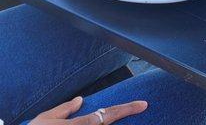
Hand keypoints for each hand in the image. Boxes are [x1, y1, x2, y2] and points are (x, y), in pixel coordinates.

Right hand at [29, 96, 147, 124]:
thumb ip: (65, 109)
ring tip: (131, 111)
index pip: (106, 115)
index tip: (143, 104)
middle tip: (142, 107)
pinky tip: (114, 124)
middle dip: (127, 115)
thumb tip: (81, 100)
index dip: (126, 109)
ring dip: (117, 124)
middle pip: (109, 124)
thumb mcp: (45, 119)